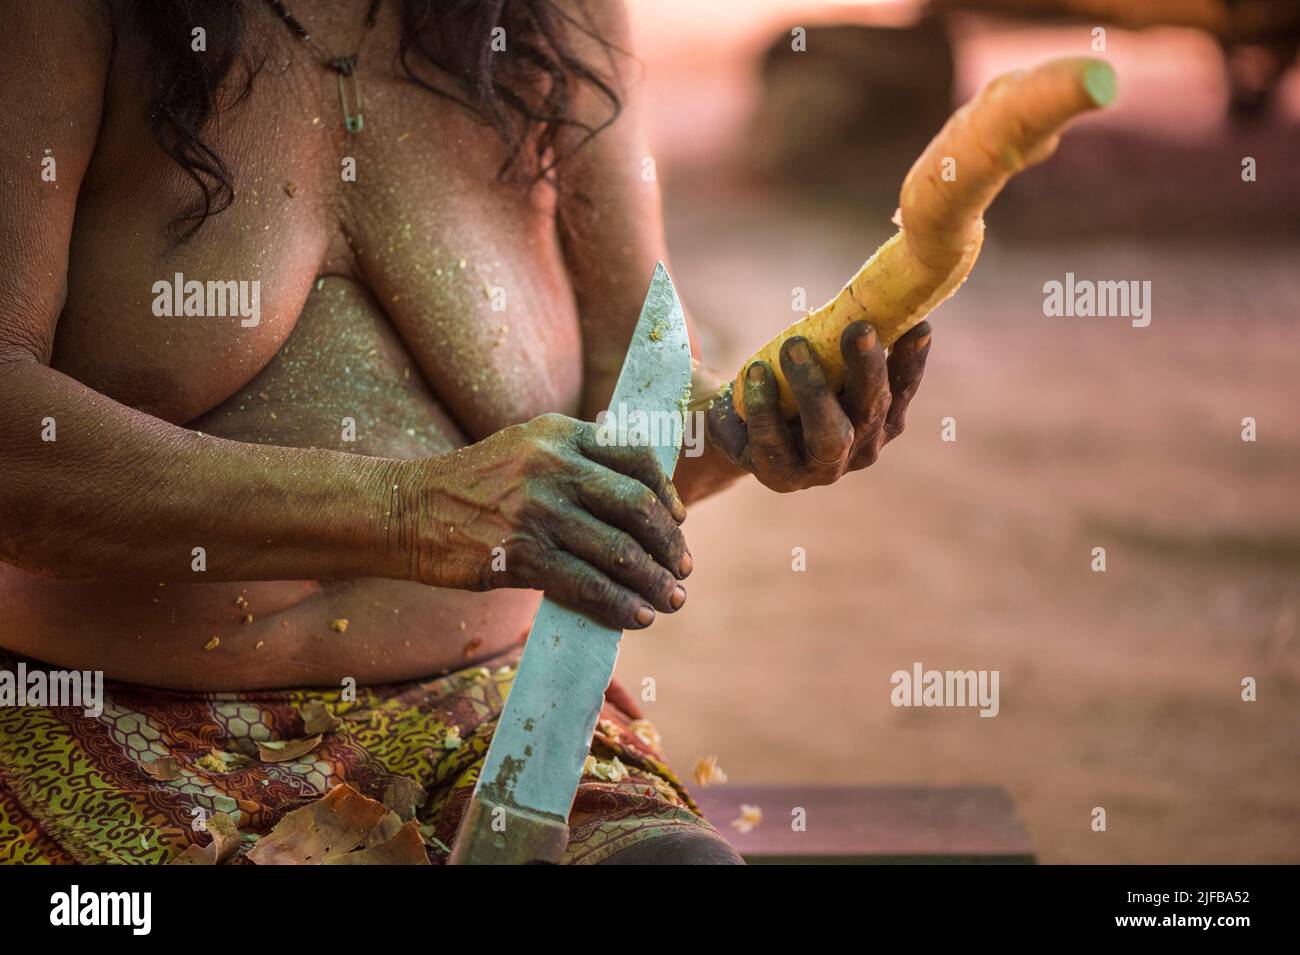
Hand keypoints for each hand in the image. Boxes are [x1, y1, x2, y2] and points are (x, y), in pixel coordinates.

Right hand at [404, 413, 690, 629]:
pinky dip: (619, 604)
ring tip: (671, 600)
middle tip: (682, 567)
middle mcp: (554, 466)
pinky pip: (587, 585)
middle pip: (637, 505)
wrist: (409, 510)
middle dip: (669, 543)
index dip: (667, 493)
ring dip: (655, 582)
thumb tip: (642, 495)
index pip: (636, 457)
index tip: (678, 519)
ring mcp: (539, 511)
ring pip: (619, 551)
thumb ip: (577, 459)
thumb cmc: (476, 486)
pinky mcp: (522, 555)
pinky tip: (636, 616)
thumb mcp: (526, 448)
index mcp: (560, 434)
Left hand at [706, 320, 930, 491]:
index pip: (903, 388)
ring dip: (815, 387)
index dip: (912, 360)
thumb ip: (846, 342)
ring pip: (830, 432)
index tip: (918, 324)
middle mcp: (861, 447)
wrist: (743, 434)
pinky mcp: (781, 476)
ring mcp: (823, 468)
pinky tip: (757, 372)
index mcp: (882, 419)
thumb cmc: (794, 390)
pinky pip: (773, 441)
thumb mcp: (825, 365)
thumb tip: (875, 289)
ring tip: (793, 344)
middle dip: (867, 367)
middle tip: (858, 328)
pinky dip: (765, 405)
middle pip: (872, 408)